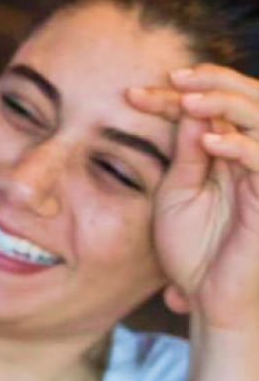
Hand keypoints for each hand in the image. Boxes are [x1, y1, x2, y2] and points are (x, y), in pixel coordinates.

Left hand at [129, 67, 258, 332]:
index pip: (210, 109)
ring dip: (227, 103)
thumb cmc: (195, 252)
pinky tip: (210, 142)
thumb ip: (184, 155)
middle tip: (172, 78)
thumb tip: (188, 110)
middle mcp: (253, 158)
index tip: (133, 94)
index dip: (176, 96)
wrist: (212, 301)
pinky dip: (241, 146)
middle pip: (248, 100)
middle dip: (212, 82)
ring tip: (189, 101)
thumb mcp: (176, 195)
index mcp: (228, 154)